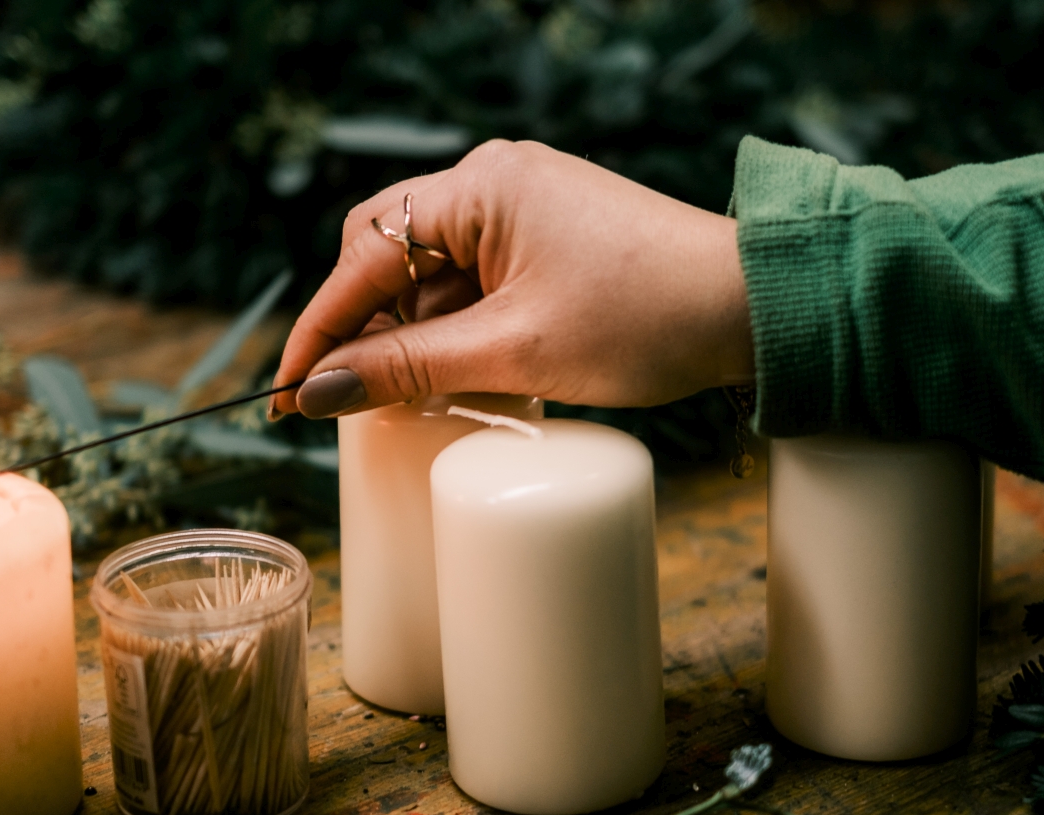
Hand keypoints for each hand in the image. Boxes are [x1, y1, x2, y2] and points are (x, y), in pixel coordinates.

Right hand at [271, 139, 753, 417]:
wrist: (755, 310)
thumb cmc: (646, 316)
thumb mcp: (516, 352)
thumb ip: (410, 368)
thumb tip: (320, 392)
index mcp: (481, 186)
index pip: (365, 254)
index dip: (321, 326)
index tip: (289, 388)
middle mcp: (496, 183)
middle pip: (389, 255)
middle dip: (363, 328)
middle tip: (344, 399)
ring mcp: (526, 213)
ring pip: (433, 277)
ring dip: (413, 338)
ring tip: (403, 403)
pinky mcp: (551, 246)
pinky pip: (477, 286)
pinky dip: (458, 333)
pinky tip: (454, 381)